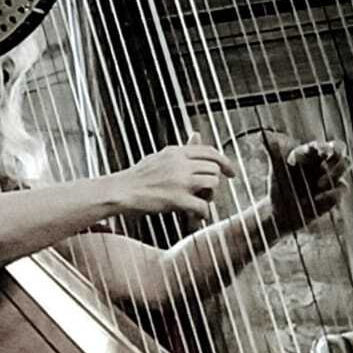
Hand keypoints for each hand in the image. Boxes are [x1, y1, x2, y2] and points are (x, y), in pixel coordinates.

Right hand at [114, 134, 234, 220]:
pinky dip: (202, 213)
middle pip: (213, 169)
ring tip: (197, 203)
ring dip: (209, 196)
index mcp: (177, 152)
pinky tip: (195, 216)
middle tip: (203, 193)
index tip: (231, 172)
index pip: (210, 152)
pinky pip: (202, 206)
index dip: (224, 162)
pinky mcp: (176, 199)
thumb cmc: (138, 177)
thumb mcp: (161, 156)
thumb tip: (196, 135)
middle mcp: (181, 163)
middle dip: (212, 183)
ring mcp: (180, 180)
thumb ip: (182, 149)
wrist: (121, 191)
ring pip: (212, 184)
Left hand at [262, 132, 348, 236]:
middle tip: (324, 166)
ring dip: (335, 174)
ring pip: (345, 166)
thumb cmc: (279, 188)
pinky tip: (317, 199)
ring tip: (319, 185)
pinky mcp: (334, 193)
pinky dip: (331, 194)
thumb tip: (263, 138)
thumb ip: (274, 155)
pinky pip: (341, 189)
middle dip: (336, 157)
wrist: (282, 211)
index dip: (324, 146)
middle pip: (340, 152)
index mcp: (312, 154)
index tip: (316, 151)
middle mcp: (324, 163)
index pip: (323, 145)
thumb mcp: (276, 172)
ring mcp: (331, 178)